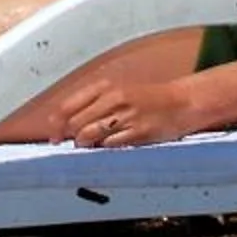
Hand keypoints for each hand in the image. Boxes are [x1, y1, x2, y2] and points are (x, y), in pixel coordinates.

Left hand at [48, 69, 205, 148]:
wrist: (182, 102)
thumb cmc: (148, 99)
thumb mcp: (118, 91)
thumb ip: (94, 105)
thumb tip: (68, 125)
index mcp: (105, 86)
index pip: (67, 106)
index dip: (56, 125)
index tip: (54, 137)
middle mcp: (113, 98)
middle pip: (75, 123)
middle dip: (71, 137)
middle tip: (75, 144)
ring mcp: (126, 116)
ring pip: (90, 135)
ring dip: (86, 145)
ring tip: (92, 146)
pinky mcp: (139, 132)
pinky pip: (111, 145)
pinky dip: (105, 149)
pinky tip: (110, 147)